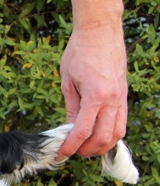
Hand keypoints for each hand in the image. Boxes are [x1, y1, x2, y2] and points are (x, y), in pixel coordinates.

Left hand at [57, 21, 127, 158]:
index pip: (83, 131)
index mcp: (95, 96)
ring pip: (118, 132)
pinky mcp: (124, 94)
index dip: (71, 147)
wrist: (100, 31)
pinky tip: (98, 135)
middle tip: (73, 152)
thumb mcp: (68, 81)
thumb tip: (70, 130)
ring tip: (86, 147)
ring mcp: (121, 97)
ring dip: (102, 145)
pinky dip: (111, 133)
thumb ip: (71, 108)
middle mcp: (112, 99)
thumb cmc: (79, 52)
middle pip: (103, 137)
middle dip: (87, 150)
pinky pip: (121, 120)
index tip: (61, 154)